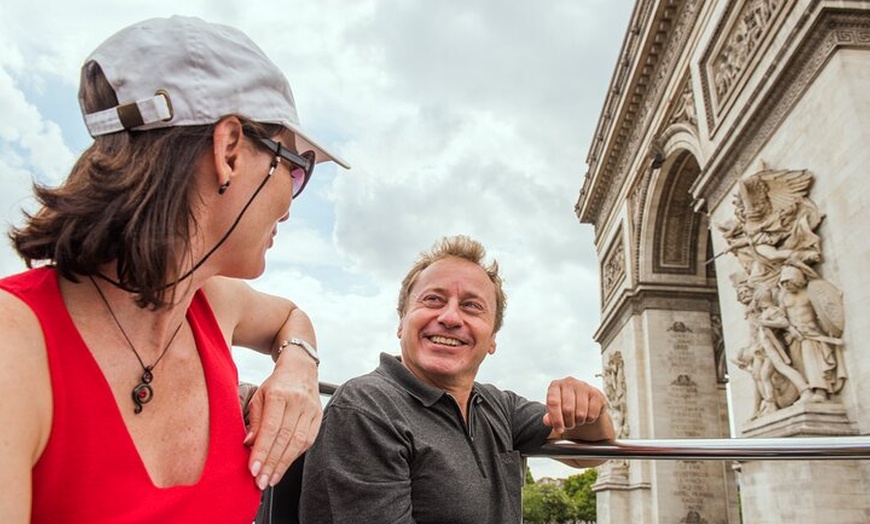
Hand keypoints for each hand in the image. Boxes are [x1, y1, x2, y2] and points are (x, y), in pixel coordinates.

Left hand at [243, 352, 321, 489]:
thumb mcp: (259, 396)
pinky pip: (308, 441)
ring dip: (283, 464)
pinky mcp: (318, 417)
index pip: (271, 428)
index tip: (253, 469)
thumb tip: (249, 444)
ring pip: (298, 442)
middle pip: (285, 438)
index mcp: (280, 394)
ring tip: (270, 479)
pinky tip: (283, 466)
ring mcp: (311, 410)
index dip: (262, 451)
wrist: (301, 368)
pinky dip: (294, 456)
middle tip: (260, 481)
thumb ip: (255, 420)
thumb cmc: (277, 384)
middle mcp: (298, 402)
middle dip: (271, 463)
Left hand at [542, 377, 607, 435]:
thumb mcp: (556, 411)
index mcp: (555, 386)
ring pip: (580, 413)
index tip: (559, 429)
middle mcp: (569, 382)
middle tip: (569, 424)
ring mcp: (584, 386)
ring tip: (577, 419)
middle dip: (568, 422)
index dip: (556, 419)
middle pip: (567, 409)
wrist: (585, 402)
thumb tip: (547, 421)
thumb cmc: (568, 405)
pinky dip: (589, 420)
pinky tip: (587, 415)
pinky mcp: (596, 394)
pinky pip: (592, 414)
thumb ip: (550, 417)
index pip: (553, 402)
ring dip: (579, 421)